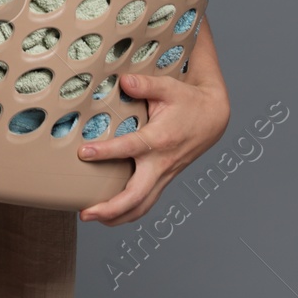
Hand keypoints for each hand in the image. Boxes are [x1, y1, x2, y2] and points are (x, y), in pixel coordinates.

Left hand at [75, 33, 230, 225]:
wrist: (213, 117)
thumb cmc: (188, 102)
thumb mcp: (169, 87)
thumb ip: (145, 84)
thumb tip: (124, 81)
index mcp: (160, 139)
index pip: (130, 149)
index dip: (106, 152)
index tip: (83, 153)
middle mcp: (162, 163)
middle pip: (137, 196)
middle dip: (110, 208)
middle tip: (85, 213)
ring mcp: (163, 175)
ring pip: (142, 207)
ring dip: (117, 217)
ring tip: (92, 217)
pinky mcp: (163, 179)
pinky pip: (146, 203)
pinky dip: (128, 213)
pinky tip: (110, 214)